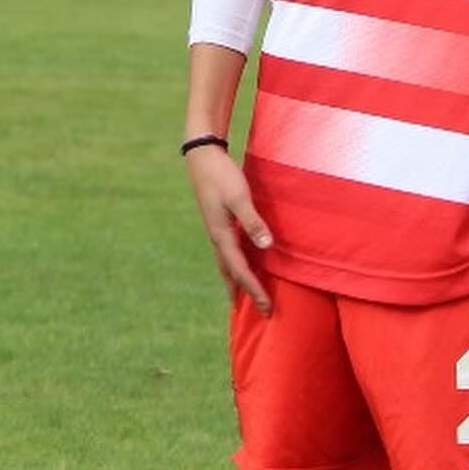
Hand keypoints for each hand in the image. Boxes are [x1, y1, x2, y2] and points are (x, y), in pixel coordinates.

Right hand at [186, 145, 273, 314]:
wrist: (202, 158)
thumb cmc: (221, 176)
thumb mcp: (239, 197)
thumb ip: (252, 222)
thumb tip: (266, 247)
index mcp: (221, 236)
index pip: (241, 271)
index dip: (255, 290)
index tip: (267, 307)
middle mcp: (217, 238)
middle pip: (231, 273)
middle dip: (245, 293)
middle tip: (260, 311)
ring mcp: (216, 231)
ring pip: (227, 264)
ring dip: (236, 282)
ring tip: (242, 297)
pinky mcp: (219, 222)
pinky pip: (228, 252)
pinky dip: (235, 265)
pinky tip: (240, 264)